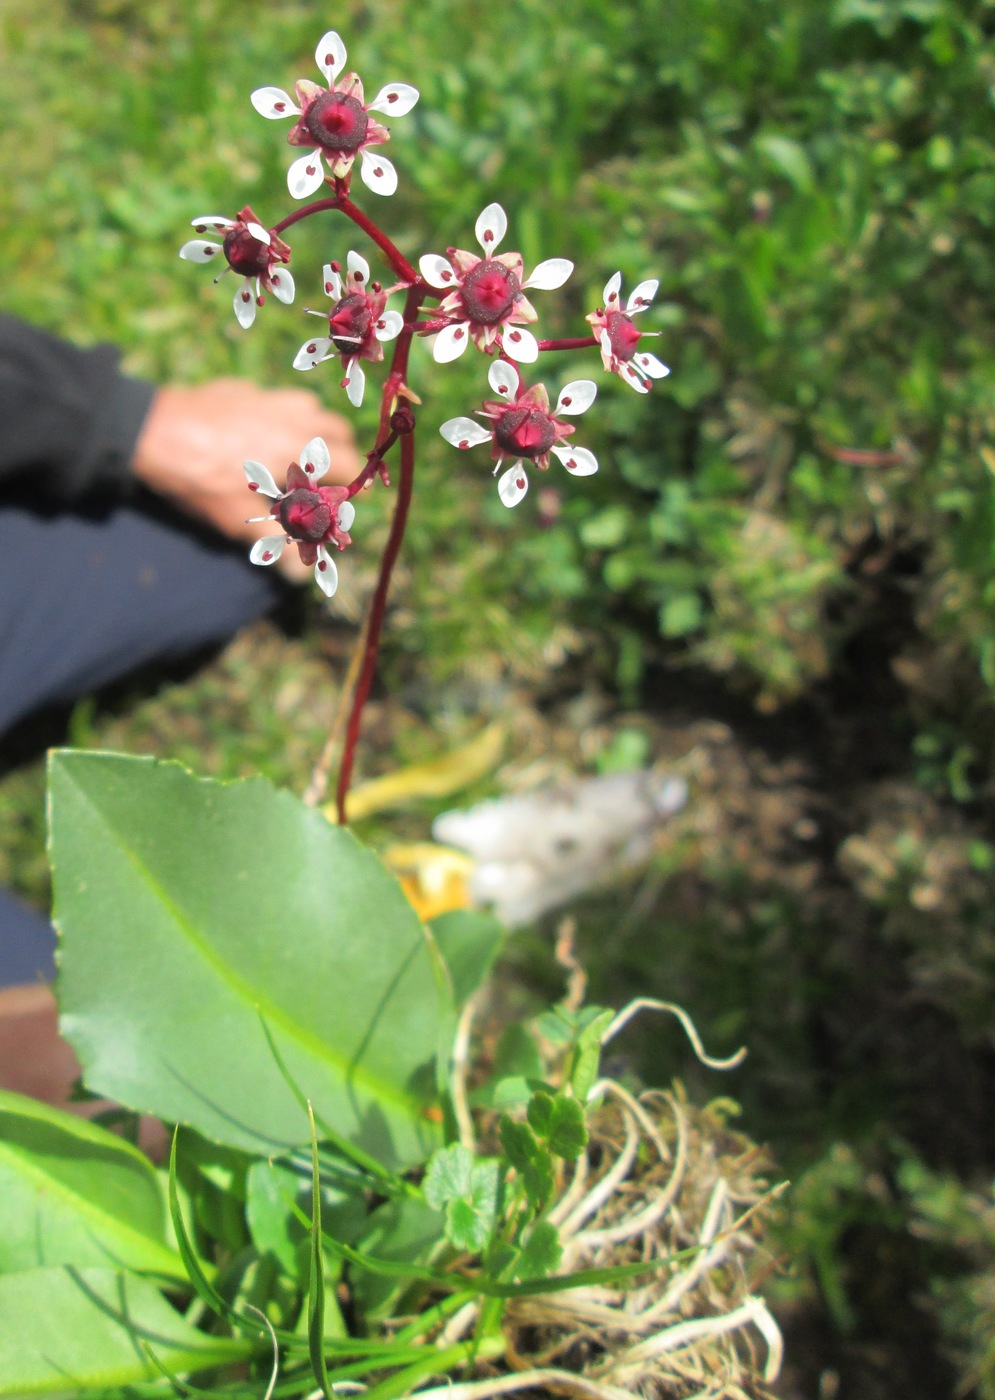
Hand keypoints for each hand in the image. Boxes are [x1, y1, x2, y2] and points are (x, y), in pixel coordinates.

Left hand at [131, 379, 357, 580]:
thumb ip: (276, 543)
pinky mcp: (242, 388)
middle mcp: (292, 417)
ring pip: (308, 406)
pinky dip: (280, 413)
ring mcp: (267, 397)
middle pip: (335, 429)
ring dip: (314, 426)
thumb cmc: (199, 478)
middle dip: (340, 451)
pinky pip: (274, 398)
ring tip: (301, 448)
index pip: (347, 463)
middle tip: (330, 474)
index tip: (352, 498)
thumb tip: (301, 577)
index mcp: (299, 449)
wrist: (151, 430)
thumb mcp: (237, 518)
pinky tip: (260, 430)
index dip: (353, 484)